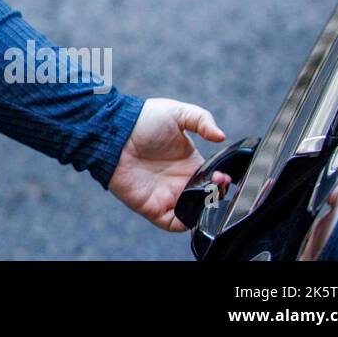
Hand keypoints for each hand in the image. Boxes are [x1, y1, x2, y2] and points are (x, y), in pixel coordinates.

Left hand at [107, 97, 230, 231]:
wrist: (114, 131)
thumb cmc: (143, 119)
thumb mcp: (177, 112)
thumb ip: (202, 119)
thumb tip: (221, 136)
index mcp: (189, 163)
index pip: (213, 180)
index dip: (222, 181)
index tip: (223, 176)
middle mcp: (180, 182)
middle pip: (206, 199)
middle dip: (216, 197)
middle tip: (216, 186)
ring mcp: (166, 195)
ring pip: (193, 214)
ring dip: (203, 210)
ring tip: (205, 197)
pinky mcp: (152, 207)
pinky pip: (173, 224)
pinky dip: (184, 222)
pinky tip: (190, 209)